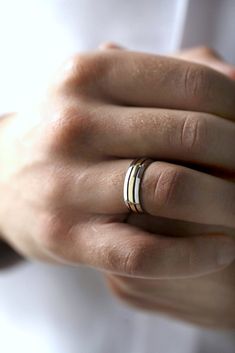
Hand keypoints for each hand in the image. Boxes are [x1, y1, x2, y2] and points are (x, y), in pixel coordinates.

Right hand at [0, 48, 234, 279]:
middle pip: (191, 134)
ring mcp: (64, 182)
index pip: (194, 83)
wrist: (2, 178)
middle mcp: (73, 124)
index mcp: (88, 75)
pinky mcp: (65, 236)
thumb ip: (166, 74)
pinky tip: (222, 249)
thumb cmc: (67, 131)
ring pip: (172, 190)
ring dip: (230, 204)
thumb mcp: (102, 86)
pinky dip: (195, 256)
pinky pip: (143, 252)